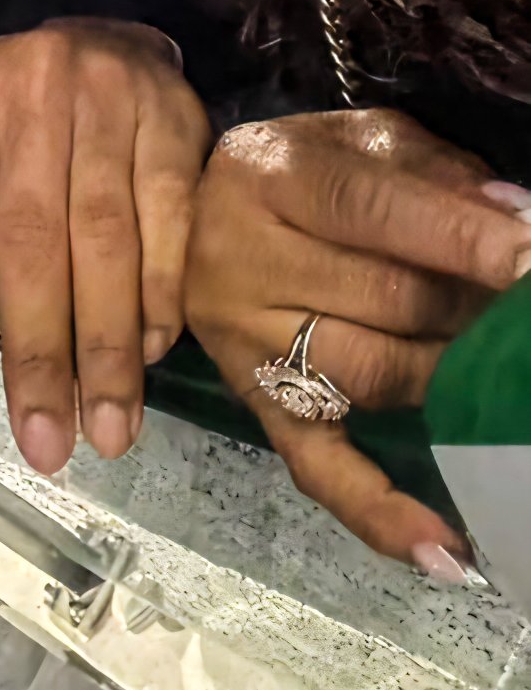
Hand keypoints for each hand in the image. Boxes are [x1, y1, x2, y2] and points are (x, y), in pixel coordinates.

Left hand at [0, 21, 212, 475]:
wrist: (105, 40)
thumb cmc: (16, 119)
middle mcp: (33, 82)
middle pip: (31, 236)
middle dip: (38, 350)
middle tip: (45, 444)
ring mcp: (111, 94)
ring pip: (105, 239)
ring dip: (106, 346)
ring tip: (104, 429)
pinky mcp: (177, 115)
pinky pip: (171, 222)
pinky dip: (160, 296)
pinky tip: (150, 354)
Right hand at [185, 109, 530, 573]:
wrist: (192, 211)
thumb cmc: (299, 168)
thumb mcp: (357, 138)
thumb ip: (433, 169)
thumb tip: (514, 220)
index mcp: (269, 174)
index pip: (378, 211)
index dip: (470, 239)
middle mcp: (240, 259)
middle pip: (387, 298)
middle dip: (475, 305)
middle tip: (517, 306)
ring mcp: (241, 341)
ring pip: (373, 374)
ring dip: (453, 372)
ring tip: (493, 358)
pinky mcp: (252, 403)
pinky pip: (318, 465)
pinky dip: (381, 512)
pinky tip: (445, 550)